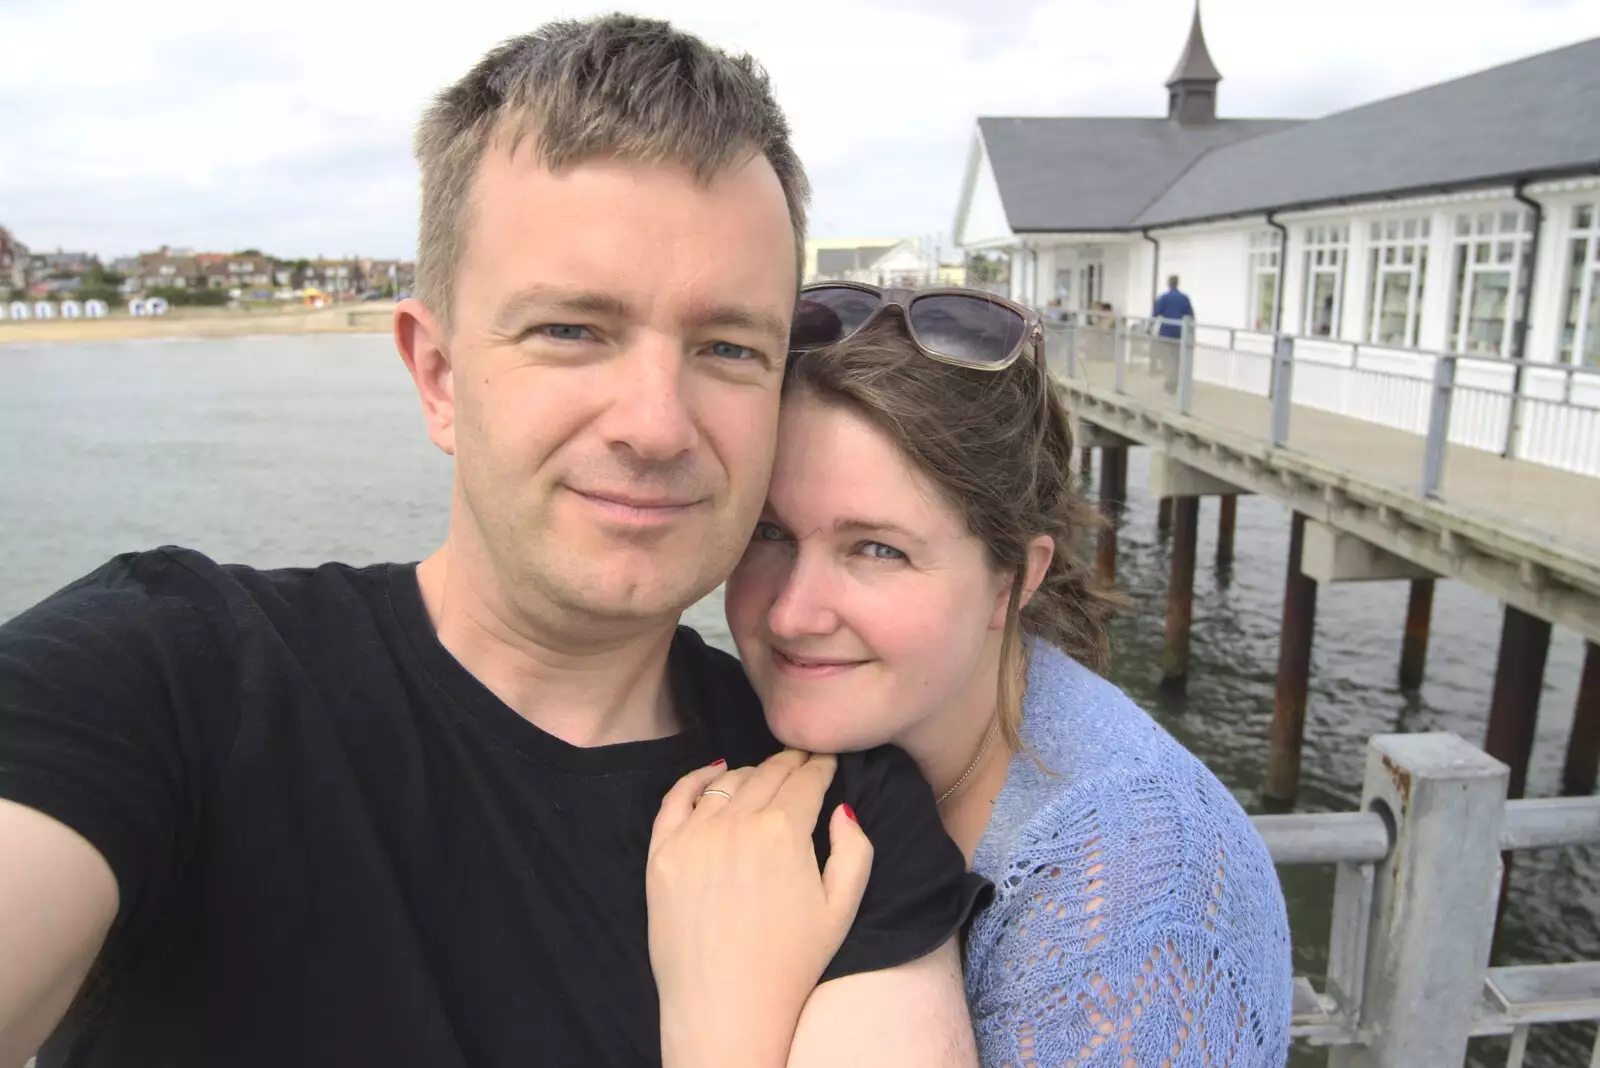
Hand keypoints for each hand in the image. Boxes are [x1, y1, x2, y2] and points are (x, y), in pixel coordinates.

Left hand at [647, 750, 873, 1067]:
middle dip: (790, 763)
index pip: (806, 780)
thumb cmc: (791, 965)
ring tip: (764, 777)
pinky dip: (696, 779)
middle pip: (768, 773)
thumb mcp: (842, 908)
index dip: (821, 766)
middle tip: (802, 761)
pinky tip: (713, 773)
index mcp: (784, 831)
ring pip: (727, 782)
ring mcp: (693, 836)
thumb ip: (855, 849)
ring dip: (751, 773)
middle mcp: (736, 823)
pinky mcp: (661, 854)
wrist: (725, 1009)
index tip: (828, 760)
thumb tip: (841, 808)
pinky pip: (676, 799)